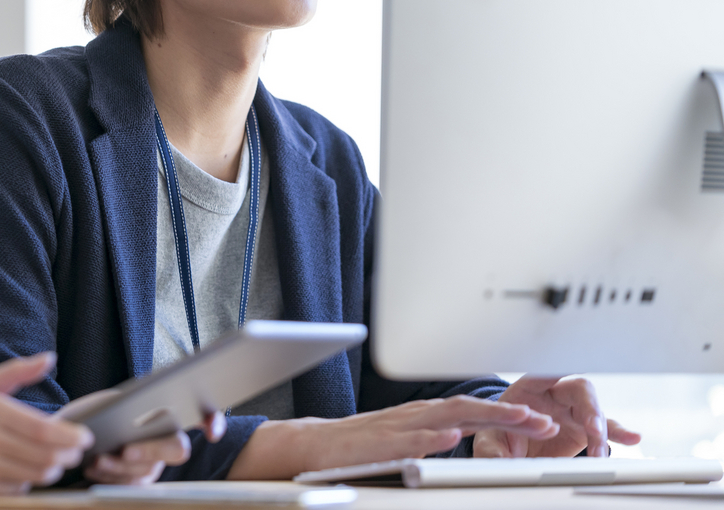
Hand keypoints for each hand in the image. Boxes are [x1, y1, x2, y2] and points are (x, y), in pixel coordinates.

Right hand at [0, 353, 92, 493]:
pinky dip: (23, 486)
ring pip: (32, 476)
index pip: (42, 429)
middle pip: (43, 455)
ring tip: (52, 464)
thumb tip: (49, 358)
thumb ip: (15, 372)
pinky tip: (22, 476)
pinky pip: (12, 493)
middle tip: (74, 454)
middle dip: (66, 456)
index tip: (85, 438)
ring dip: (48, 471)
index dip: (70, 437)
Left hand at [59, 393, 225, 485]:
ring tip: (99, 458)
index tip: (211, 432)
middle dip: (152, 450)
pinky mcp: (138, 481)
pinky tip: (93, 466)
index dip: (213, 422)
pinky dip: (110, 475)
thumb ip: (130, 405)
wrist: (76, 430)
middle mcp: (168, 440)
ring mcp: (155, 463)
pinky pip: (130, 484)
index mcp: (168, 414)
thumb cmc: (100, 412)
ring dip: (121, 465)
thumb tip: (137, 410)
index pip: (204, 415)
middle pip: (177, 449)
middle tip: (127, 449)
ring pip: (148, 469)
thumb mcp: (112, 400)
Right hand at [229, 394, 559, 478]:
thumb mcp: (403, 441)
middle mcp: (414, 415)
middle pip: (469, 408)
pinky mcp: (374, 442)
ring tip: (519, 422)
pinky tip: (451, 438)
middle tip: (549, 422)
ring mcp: (395, 427)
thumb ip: (433, 439)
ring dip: (485, 419)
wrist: (307, 446)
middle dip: (511, 414)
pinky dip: (429, 436)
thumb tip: (469, 441)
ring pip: (446, 416)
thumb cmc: (355, 448)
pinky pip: (405, 438)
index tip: (546, 420)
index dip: (510, 414)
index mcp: (423, 416)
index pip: (473, 410)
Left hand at [473, 376, 641, 457]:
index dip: (554, 373)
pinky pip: (604, 429)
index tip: (562, 372)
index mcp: (528, 388)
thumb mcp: (489, 439)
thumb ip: (492, 448)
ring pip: (594, 411)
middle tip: (591, 428)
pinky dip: (618, 433)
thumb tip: (498, 459)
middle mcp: (554, 395)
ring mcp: (572, 411)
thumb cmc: (498, 433)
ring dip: (600, 429)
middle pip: (577, 391)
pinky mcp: (583, 430)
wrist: (510, 448)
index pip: (543, 375)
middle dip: (587, 408)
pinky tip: (633, 438)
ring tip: (600, 450)